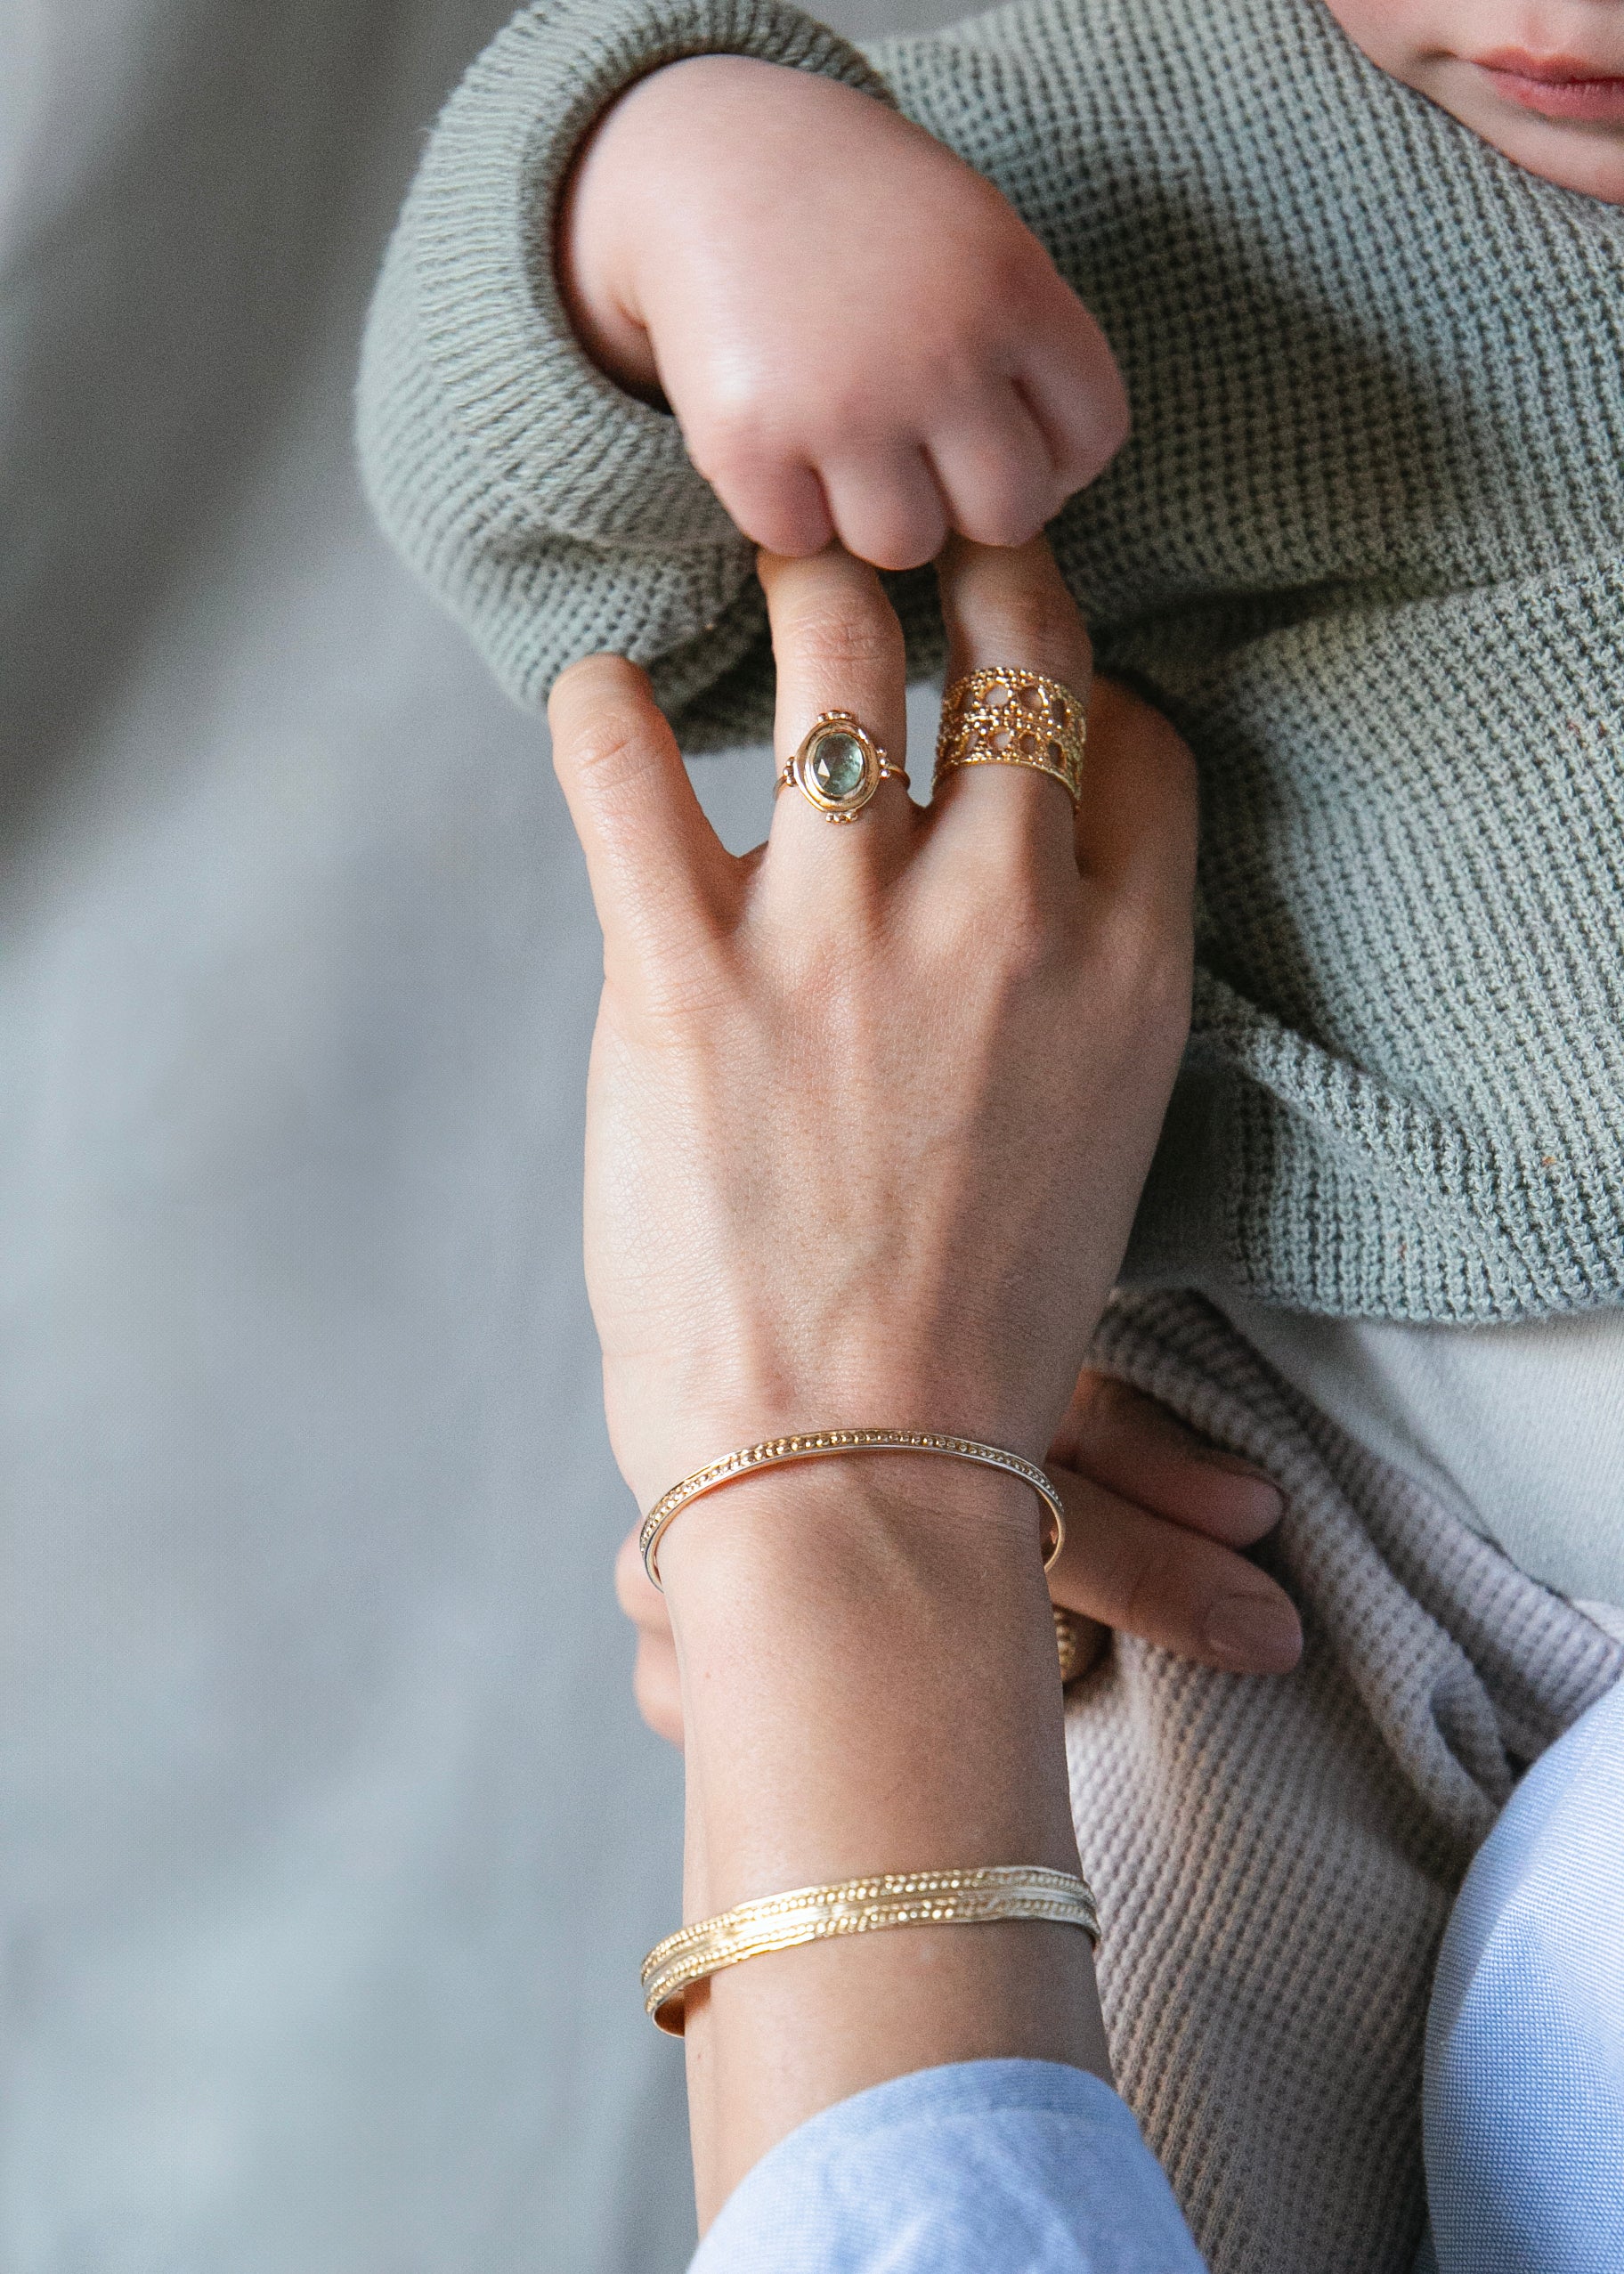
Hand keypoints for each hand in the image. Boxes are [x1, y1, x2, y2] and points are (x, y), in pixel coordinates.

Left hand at [553, 535, 1190, 2207]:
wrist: (856, 1478)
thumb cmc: (973, 1335)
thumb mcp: (1090, 1149)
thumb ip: (1069, 998)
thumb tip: (1005, 897)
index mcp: (1125, 968)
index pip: (1138, 739)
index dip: (1086, 690)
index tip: (1030, 686)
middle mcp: (1001, 912)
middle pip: (1006, 650)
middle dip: (965, 571)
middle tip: (909, 548)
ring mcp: (840, 931)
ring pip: (834, 655)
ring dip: (804, 592)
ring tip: (773, 572)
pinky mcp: (685, 972)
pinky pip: (624, 766)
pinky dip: (602, 713)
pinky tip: (601, 703)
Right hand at [559, 59, 1127, 569]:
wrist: (709, 160)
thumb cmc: (862, 213)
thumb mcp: (978, 238)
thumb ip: (1030, 346)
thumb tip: (1053, 486)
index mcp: (1013, 291)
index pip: (1090, 438)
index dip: (1055, 457)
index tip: (1002, 437)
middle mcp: (939, 355)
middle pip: (1008, 515)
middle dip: (970, 501)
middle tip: (922, 458)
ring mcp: (843, 406)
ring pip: (905, 545)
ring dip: (877, 513)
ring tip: (846, 450)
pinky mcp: (750, 444)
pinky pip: (800, 539)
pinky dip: (789, 510)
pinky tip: (781, 447)